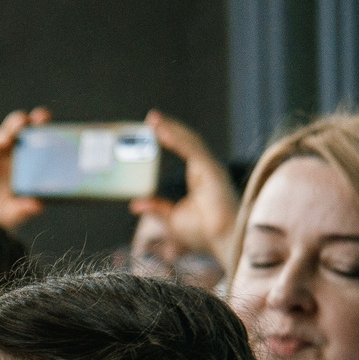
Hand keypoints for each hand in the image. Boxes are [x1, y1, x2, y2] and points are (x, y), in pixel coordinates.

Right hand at [0, 106, 51, 228]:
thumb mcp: (8, 217)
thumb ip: (21, 211)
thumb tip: (37, 206)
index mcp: (28, 172)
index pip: (43, 150)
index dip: (51, 138)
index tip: (60, 131)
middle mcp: (15, 160)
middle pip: (28, 135)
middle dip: (35, 122)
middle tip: (41, 116)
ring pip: (9, 134)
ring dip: (15, 125)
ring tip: (20, 122)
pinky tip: (2, 141)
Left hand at [128, 109, 238, 254]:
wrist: (224, 242)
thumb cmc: (205, 234)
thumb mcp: (172, 219)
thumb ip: (156, 208)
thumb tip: (135, 204)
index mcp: (200, 176)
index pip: (185, 149)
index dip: (170, 137)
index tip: (153, 128)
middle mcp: (207, 169)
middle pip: (187, 141)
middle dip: (169, 127)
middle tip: (150, 117)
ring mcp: (210, 168)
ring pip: (189, 141)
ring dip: (171, 128)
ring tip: (153, 119)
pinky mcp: (211, 171)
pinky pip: (192, 150)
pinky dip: (177, 139)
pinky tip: (163, 131)